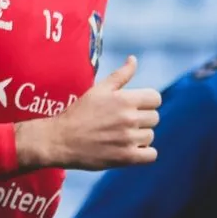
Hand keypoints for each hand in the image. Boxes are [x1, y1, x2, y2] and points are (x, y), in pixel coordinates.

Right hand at [24, 55, 160, 170]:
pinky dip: (144, 153)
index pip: (155, 99)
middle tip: (124, 123)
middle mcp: (129, 118)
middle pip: (154, 118)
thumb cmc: (79, 113)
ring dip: (140, 137)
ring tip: (121, 136)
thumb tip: (133, 59)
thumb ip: (120, 74)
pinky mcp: (126, 157)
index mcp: (124, 99)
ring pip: (150, 136)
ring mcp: (128, 139)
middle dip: (142, 119)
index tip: (135, 107)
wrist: (61, 140)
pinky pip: (151, 155)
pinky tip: (130, 149)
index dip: (147, 102)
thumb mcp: (98, 89)